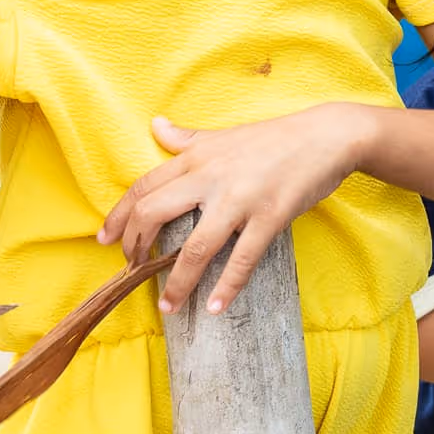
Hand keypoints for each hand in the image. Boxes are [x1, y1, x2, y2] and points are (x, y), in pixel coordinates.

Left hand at [99, 105, 367, 314]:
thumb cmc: (275, 137)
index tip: (106, 240)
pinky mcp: (270, 217)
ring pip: (195, 248)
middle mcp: (211, 177)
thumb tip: (155, 125)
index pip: (144, 187)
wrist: (327, 136)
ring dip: (177, 283)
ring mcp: (240, 199)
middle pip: (155, 214)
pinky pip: (242, 259)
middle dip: (136, 247)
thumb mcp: (225, 134)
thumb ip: (187, 138)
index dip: (119, 216)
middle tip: (133, 269)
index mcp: (197, 158)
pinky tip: (215, 308)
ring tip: (168, 306)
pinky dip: (226, 287)